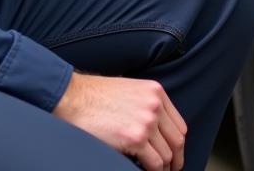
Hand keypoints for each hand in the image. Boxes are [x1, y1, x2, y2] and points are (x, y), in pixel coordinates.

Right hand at [53, 71, 186, 170]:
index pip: (179, 125)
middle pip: (177, 141)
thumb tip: (157, 130)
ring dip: (163, 169)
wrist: (74, 98)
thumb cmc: (96, 96)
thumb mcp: (130, 91)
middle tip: (170, 170)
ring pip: (167, 155)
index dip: (177, 145)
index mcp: (155, 92)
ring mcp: (146, 121)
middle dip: (175, 160)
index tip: (175, 155)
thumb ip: (147, 105)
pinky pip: (155, 163)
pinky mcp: (135, 138)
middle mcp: (154, 105)